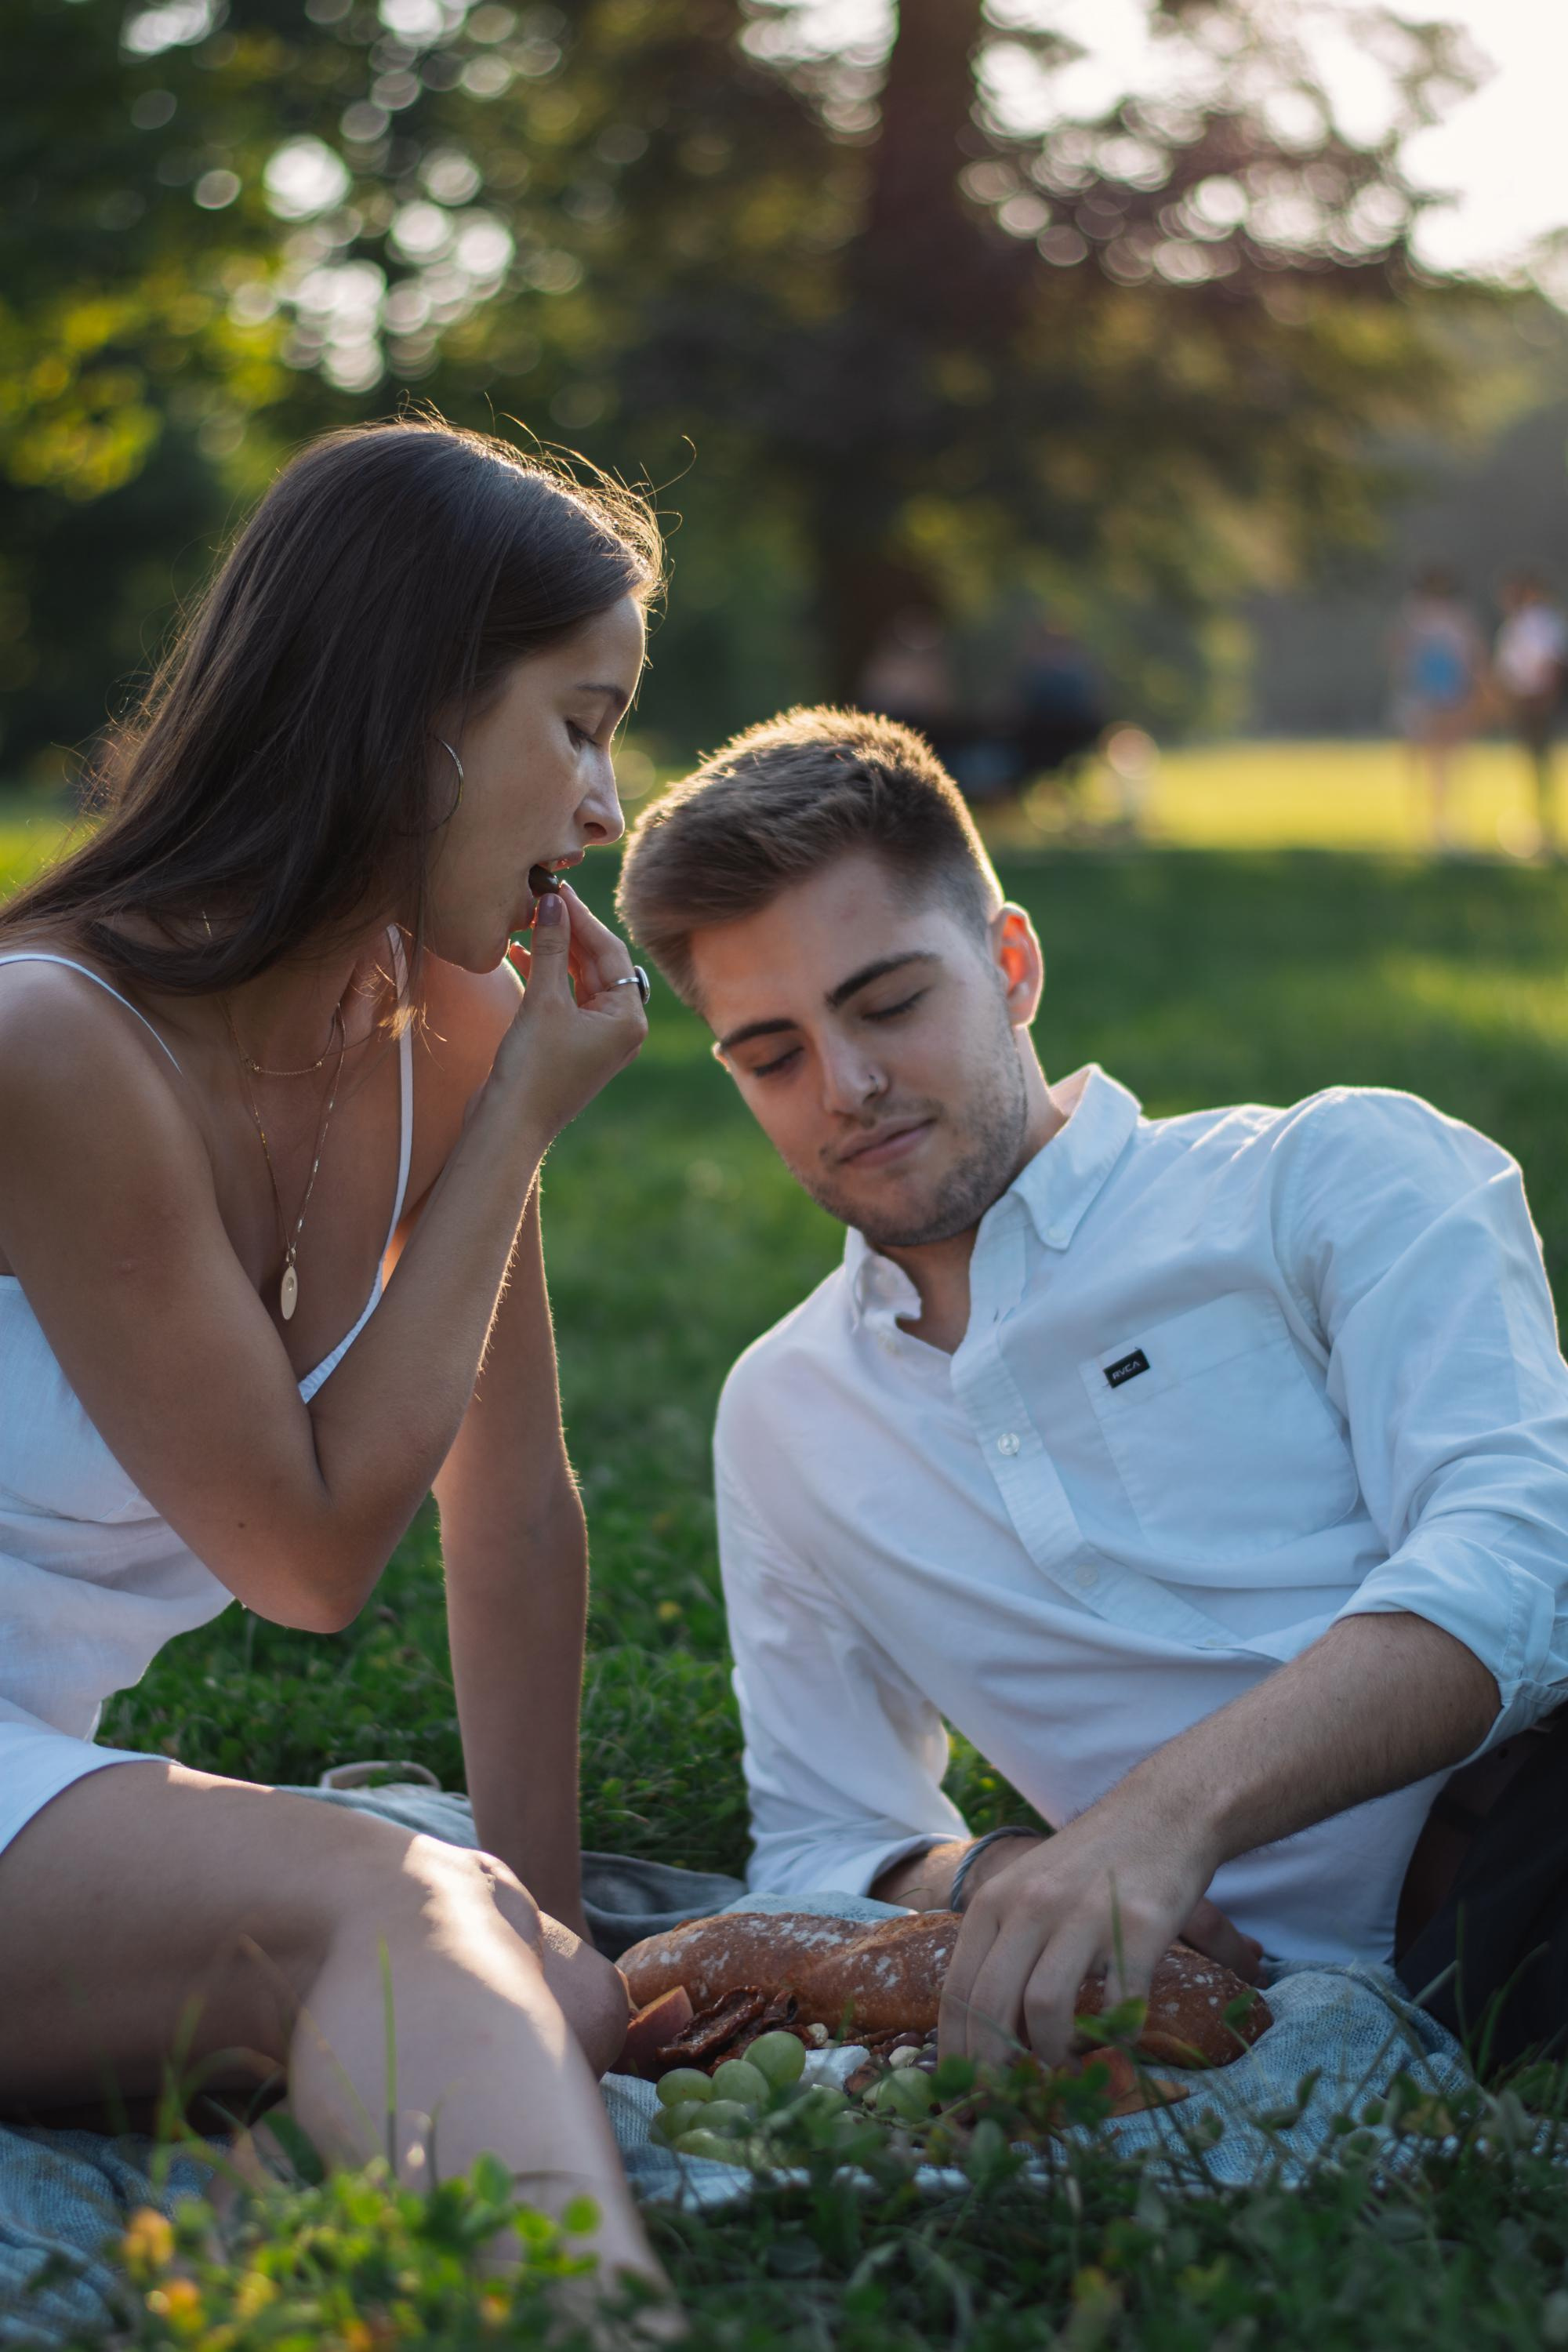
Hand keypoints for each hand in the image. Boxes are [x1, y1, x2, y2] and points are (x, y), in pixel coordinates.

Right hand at [491, 882, 645, 1140]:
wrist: (509, 1126)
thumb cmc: (533, 1069)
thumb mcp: (544, 1001)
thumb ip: (552, 948)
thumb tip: (553, 902)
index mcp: (628, 1018)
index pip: (611, 953)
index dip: (583, 917)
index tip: (558, 889)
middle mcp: (619, 1028)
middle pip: (599, 964)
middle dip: (570, 931)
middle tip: (542, 897)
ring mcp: (595, 1037)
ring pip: (580, 979)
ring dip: (556, 951)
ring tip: (529, 920)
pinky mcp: (570, 1044)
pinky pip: (565, 997)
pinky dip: (546, 975)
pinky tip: (520, 952)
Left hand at [937, 1788, 1228, 2066]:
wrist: (1160, 1814)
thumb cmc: (1089, 1865)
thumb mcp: (1027, 1891)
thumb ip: (1003, 1948)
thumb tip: (982, 2032)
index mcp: (993, 1902)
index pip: (957, 1991)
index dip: (957, 2054)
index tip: (963, 2095)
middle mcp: (1029, 1907)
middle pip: (991, 2007)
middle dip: (993, 2071)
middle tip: (1009, 2107)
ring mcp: (1083, 1915)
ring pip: (1044, 2009)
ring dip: (1053, 2058)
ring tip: (1066, 2071)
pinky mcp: (1138, 1927)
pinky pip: (1119, 2004)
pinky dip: (1116, 2039)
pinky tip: (1118, 2045)